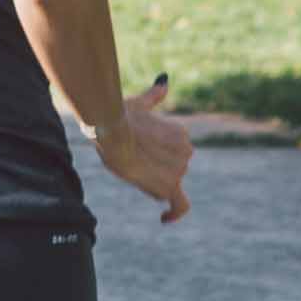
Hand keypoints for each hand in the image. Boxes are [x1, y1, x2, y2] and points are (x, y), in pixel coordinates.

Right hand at [91, 75, 194, 224]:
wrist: (114, 133)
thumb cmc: (122, 116)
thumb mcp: (139, 103)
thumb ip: (155, 96)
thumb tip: (164, 80)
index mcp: (180, 134)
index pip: (172, 153)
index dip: (157, 154)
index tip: (146, 153)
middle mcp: (186, 152)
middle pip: (169, 169)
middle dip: (152, 166)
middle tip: (131, 157)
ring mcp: (180, 169)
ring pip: (165, 183)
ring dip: (149, 178)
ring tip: (131, 167)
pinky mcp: (170, 187)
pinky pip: (179, 205)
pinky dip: (174, 214)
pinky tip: (164, 220)